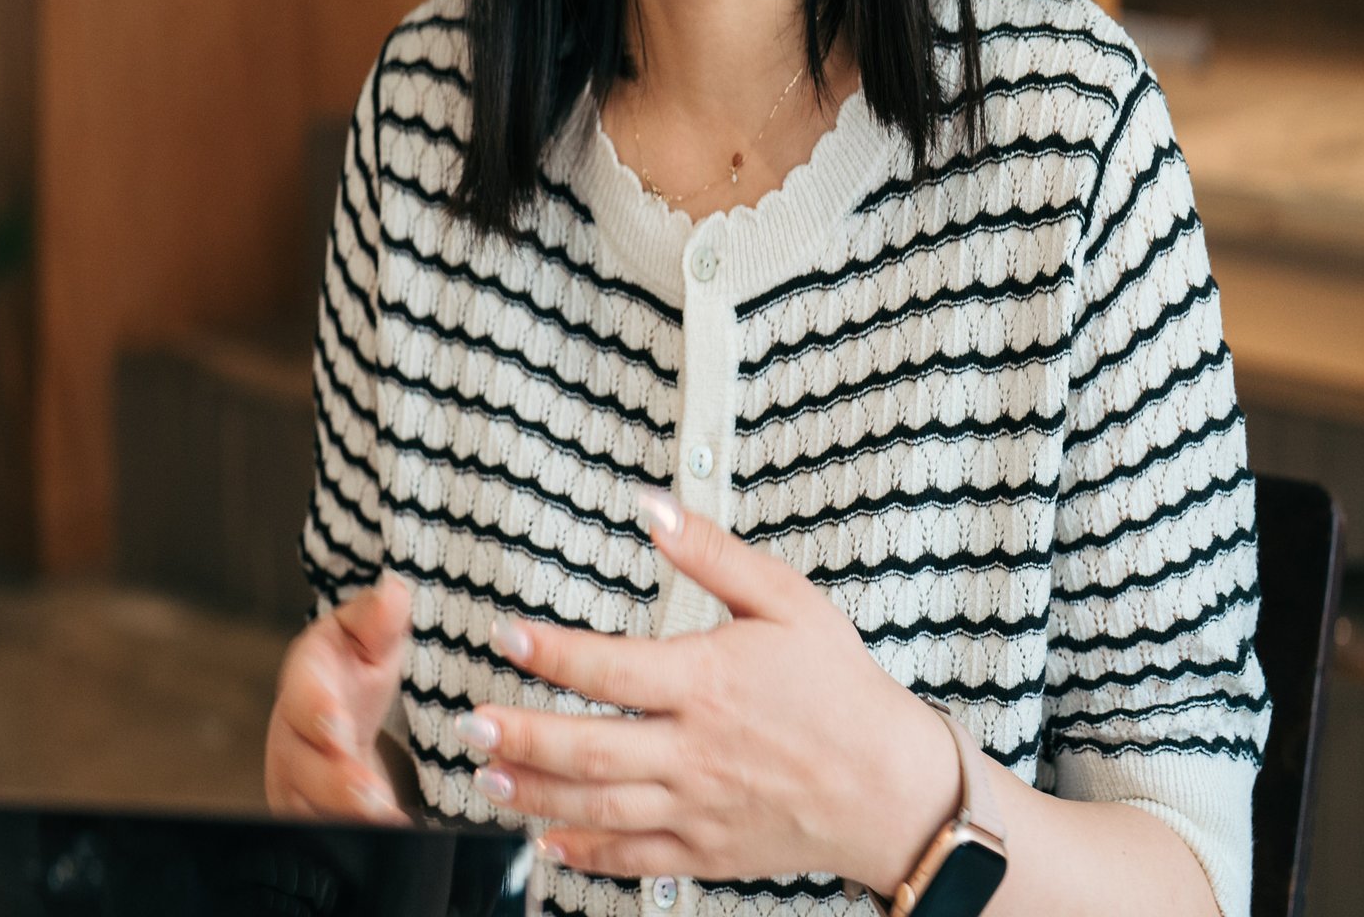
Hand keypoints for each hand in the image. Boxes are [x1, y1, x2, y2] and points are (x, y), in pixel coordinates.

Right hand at [265, 574, 413, 823]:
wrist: (341, 709)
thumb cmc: (354, 667)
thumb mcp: (369, 635)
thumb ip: (379, 617)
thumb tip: (393, 594)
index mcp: (305, 682)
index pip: (304, 698)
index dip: (318, 713)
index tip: (339, 727)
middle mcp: (293, 737)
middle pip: (305, 766)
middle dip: (337, 785)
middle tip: (374, 799)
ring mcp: (297, 781)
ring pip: (309, 807)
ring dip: (344, 820)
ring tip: (387, 824)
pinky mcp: (310, 813)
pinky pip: (324, 834)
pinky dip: (353, 841)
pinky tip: (391, 840)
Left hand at [452, 491, 958, 888]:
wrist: (893, 788)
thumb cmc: (841, 687)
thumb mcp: (786, 600)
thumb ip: (712, 553)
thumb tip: (654, 506)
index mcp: (706, 683)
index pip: (607, 668)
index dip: (549, 653)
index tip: (505, 636)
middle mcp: (693, 751)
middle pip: (587, 748)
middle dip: (521, 736)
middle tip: (470, 721)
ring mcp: (697, 808)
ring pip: (597, 806)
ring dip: (534, 793)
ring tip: (486, 776)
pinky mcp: (706, 850)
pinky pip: (632, 857)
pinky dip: (584, 854)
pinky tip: (546, 842)